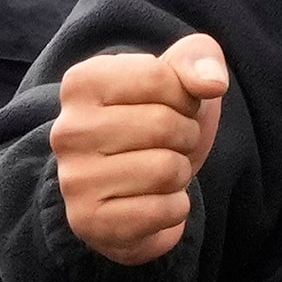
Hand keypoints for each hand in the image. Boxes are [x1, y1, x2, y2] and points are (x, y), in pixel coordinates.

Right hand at [51, 36, 231, 262]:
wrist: (131, 190)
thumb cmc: (155, 122)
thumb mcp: (178, 78)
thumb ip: (198, 58)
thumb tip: (213, 83)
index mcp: (81, 82)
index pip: (159, 77)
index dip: (183, 96)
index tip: (169, 107)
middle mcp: (68, 129)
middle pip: (164, 124)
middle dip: (185, 136)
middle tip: (168, 144)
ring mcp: (74, 179)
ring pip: (166, 169)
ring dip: (179, 173)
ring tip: (159, 172)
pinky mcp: (90, 222)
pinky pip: (164, 211)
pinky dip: (174, 208)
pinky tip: (153, 202)